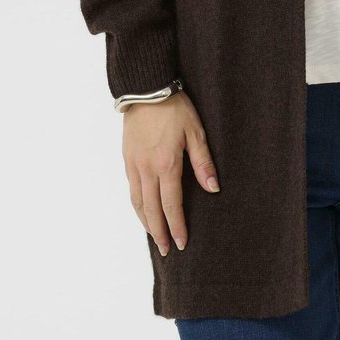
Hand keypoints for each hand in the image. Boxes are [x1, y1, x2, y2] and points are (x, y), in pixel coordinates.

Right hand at [121, 90, 220, 256]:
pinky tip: (142, 209)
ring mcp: (133, 164)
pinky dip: (137, 204)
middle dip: (159, 232)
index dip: (176, 225)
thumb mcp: (195, 131)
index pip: (171, 204)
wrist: (147, 88)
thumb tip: (213, 188)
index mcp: (166, 164)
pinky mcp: (127, 157)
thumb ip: (203, 162)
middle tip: (165, 250)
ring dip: (145, 221)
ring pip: (137, 201)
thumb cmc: (175, 108)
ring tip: (153, 236)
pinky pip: (131, 188)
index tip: (180, 243)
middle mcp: (146, 168)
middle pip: (151, 209)